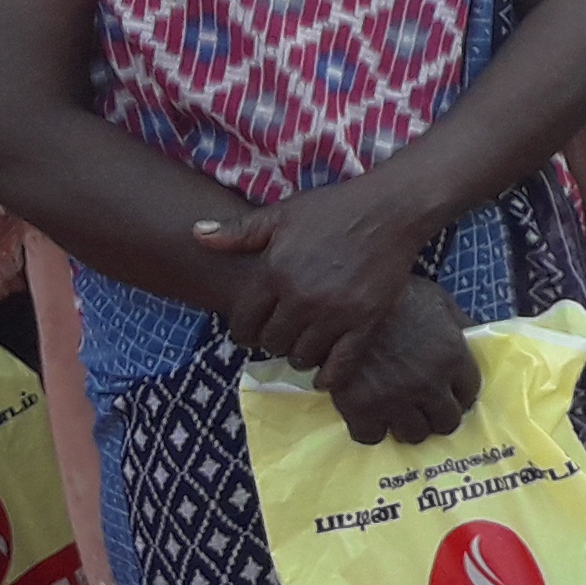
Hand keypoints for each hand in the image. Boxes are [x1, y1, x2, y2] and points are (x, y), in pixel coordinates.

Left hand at [192, 182, 425, 369]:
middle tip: (282, 334)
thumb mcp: (282, 214)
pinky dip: (328, 376)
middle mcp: (300, 296)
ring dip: (299, 355)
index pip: (244, 323)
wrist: (390, 209)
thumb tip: (195, 234)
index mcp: (275, 272)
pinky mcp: (365, 322)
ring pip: (302, 357)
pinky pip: (340, 365)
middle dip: (272, 341)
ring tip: (304, 344)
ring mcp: (334, 312)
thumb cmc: (333, 208)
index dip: (244, 330)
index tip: (254, 329)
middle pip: (271, 343)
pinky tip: (323, 375)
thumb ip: (238, 231)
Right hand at [318, 277, 480, 446]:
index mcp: (451, 356)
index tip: (449, 392)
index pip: (470, 394)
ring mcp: (394, 399)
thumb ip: (460, 325)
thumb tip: (477, 341)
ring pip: (413, 435)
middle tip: (424, 405)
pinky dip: (371, 428)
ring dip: (407, 424)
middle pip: (446, 422)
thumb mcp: (436, 301)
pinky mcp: (359, 408)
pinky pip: (372, 437)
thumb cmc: (395, 297)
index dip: (459, 393)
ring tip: (398, 410)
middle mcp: (428, 384)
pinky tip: (370, 412)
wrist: (344, 299)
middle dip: (437, 414)